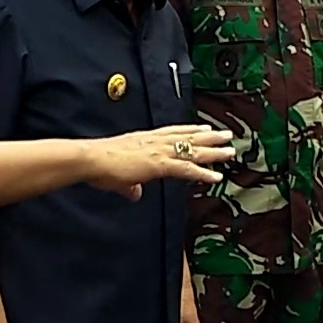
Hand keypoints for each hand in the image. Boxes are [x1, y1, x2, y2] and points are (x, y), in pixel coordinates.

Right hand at [87, 125, 235, 198]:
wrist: (92, 159)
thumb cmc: (99, 164)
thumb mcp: (118, 175)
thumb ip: (130, 185)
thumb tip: (134, 193)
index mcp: (145, 139)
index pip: (173, 132)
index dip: (190, 130)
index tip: (204, 128)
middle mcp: (155, 141)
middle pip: (188, 137)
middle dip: (209, 137)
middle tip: (227, 135)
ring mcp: (159, 151)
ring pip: (193, 149)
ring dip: (213, 151)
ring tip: (230, 151)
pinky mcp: (159, 164)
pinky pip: (187, 168)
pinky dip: (203, 173)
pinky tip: (216, 176)